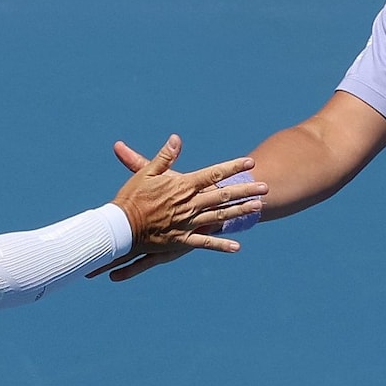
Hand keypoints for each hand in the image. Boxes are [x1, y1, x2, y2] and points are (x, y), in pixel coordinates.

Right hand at [101, 136, 262, 277]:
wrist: (120, 228)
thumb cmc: (131, 198)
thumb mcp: (146, 173)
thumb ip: (164, 157)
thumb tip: (176, 139)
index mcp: (182, 186)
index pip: (213, 174)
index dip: (232, 167)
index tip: (249, 162)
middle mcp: (189, 205)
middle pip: (223, 196)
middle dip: (245, 190)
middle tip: (265, 187)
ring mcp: (187, 224)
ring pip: (219, 217)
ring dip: (240, 212)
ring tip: (258, 208)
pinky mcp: (181, 241)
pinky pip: (204, 243)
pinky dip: (220, 245)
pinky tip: (236, 247)